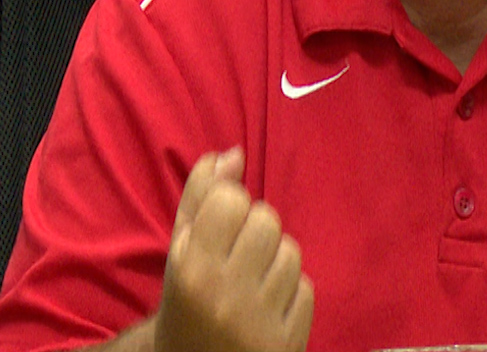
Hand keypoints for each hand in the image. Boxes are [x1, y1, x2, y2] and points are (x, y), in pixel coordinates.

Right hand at [154, 148, 314, 351]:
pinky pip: (306, 289)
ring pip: (291, 254)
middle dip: (254, 234)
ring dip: (275, 263)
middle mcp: (225, 297)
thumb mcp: (180, 250)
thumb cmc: (185, 301)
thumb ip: (201, 197)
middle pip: (266, 221)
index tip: (219, 231)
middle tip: (236, 260)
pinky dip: (291, 294)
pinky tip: (267, 309)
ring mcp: (259, 324)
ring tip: (251, 286)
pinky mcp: (288, 345)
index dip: (229, 209)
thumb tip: (233, 153)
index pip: (232, 200)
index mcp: (191, 270)